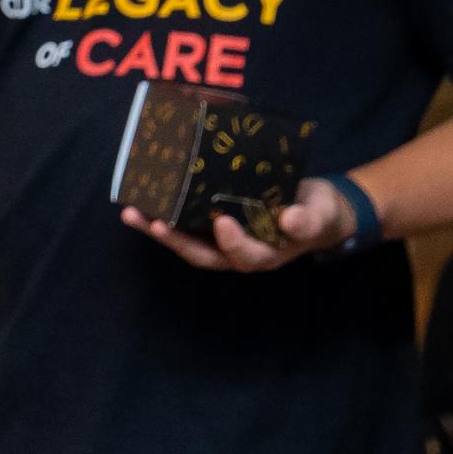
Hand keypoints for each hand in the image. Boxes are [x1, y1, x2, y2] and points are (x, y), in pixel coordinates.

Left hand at [120, 177, 353, 273]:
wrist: (314, 209)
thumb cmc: (317, 213)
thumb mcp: (319, 214)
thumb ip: (307, 221)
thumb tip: (289, 220)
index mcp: (263, 254)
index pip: (242, 254)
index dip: (232, 242)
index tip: (222, 223)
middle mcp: (236, 252)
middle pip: (201, 253)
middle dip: (175, 240)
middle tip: (152, 223)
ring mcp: (221, 239)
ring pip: (186, 240)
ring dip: (158, 228)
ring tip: (133, 213)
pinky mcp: (213, 222)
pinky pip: (185, 222)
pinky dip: (163, 214)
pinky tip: (144, 199)